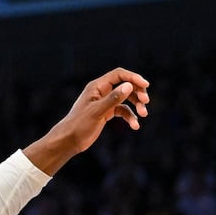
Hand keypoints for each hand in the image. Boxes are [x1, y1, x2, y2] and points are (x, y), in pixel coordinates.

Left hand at [25, 68, 149, 174]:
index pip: (118, 75)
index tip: (146, 85)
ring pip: (126, 98)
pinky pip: (122, 110)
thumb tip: (129, 86)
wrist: (69, 139)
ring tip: (143, 114)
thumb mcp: (97, 111)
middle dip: (137, 92)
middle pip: (125, 85)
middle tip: (146, 102)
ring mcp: (104, 102)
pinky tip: (135, 126)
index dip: (133, 77)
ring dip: (136, 105)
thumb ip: (113, 98)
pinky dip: (130, 116)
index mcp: (97, 86)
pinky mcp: (106, 112)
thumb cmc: (79, 124)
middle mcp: (101, 92)